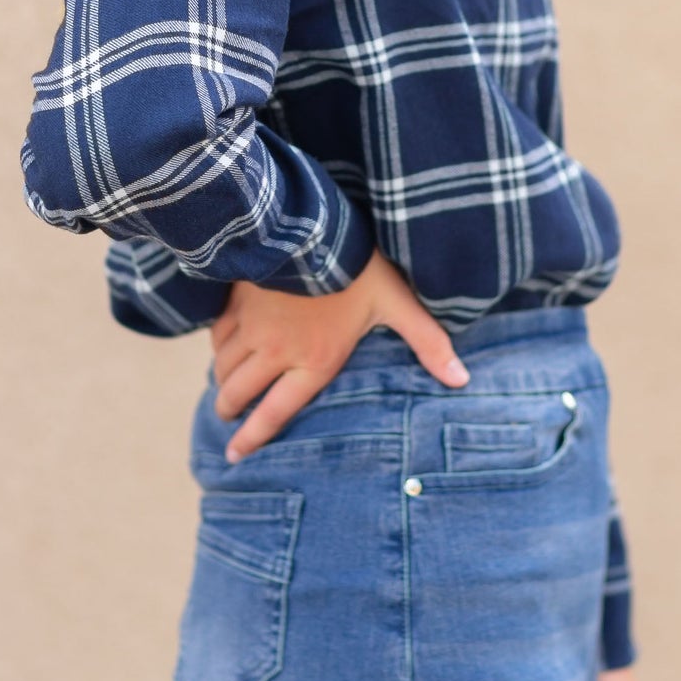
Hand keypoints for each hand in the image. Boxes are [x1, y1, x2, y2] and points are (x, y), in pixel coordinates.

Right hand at [209, 249, 468, 460]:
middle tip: (227, 419)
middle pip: (238, 393)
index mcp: (315, 359)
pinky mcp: (238, 299)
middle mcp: (277, 350)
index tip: (236, 455)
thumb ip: (428, 343)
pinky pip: (218, 333)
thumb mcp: (399, 304)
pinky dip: (218, 346)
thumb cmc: (360, 268)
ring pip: (223, 366)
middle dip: (228, 411)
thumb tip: (462, 379)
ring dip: (221, 382)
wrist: (312, 225)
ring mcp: (253, 325)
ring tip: (223, 389)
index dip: (252, 438)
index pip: (276, 411)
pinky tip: (223, 347)